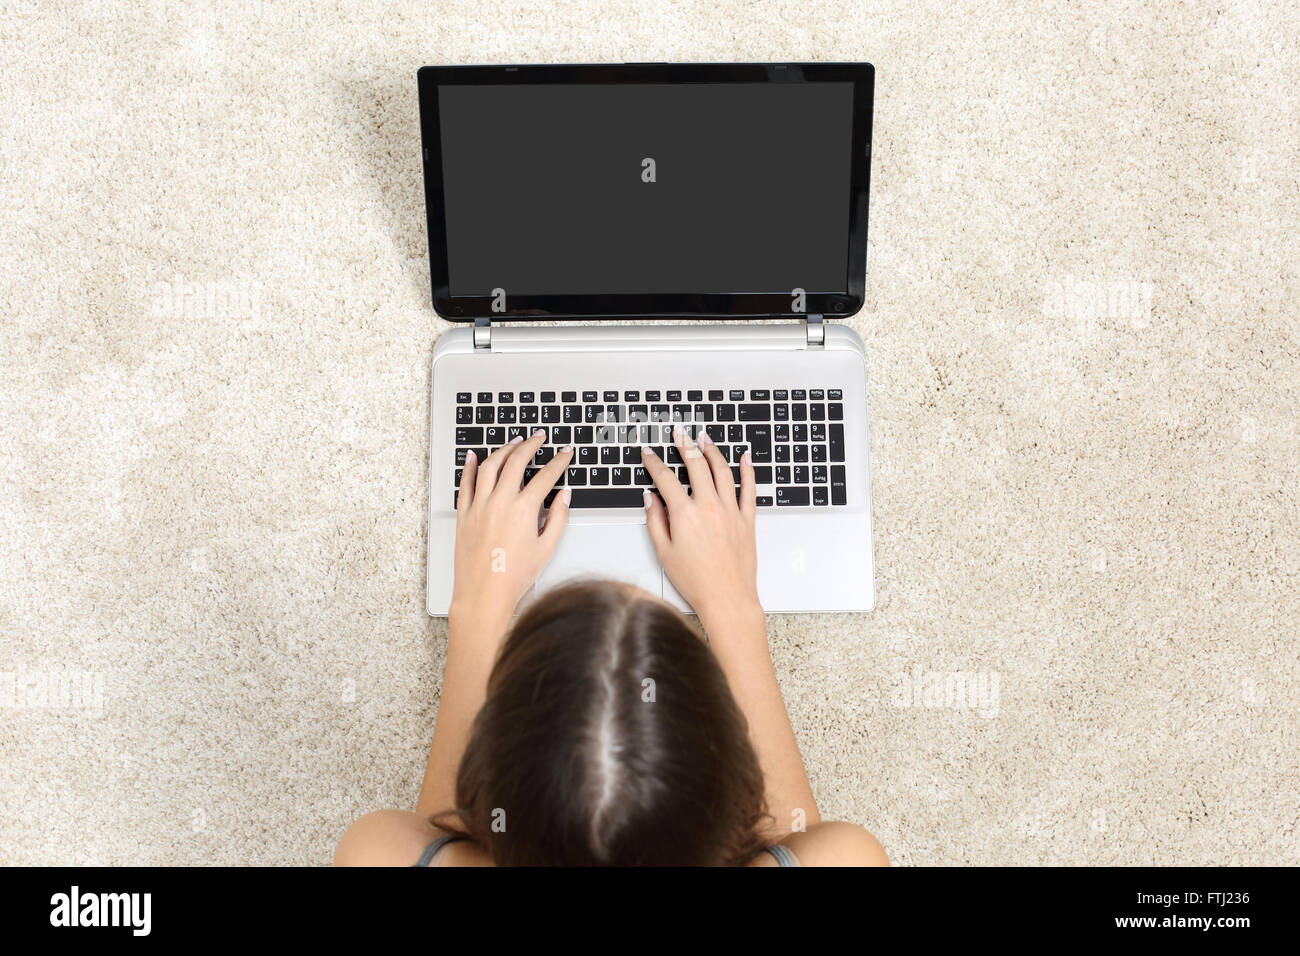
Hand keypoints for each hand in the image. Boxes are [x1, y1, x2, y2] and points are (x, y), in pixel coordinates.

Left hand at [449, 430, 573, 635]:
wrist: (484, 594)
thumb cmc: (514, 577)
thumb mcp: (546, 548)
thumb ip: (558, 518)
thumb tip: (563, 496)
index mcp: (523, 510)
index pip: (546, 476)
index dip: (559, 461)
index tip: (565, 453)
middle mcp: (500, 502)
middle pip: (517, 461)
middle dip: (531, 445)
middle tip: (539, 438)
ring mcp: (479, 506)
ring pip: (490, 466)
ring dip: (504, 449)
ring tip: (514, 442)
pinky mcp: (464, 514)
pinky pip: (465, 483)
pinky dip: (470, 466)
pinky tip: (474, 456)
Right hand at [641, 425, 762, 627]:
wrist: (727, 597)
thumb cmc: (696, 581)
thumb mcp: (664, 552)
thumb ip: (655, 521)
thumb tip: (650, 498)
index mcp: (685, 514)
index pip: (665, 479)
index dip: (654, 463)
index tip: (648, 454)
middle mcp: (709, 507)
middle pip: (696, 465)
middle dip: (684, 445)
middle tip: (679, 434)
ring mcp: (730, 511)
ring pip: (722, 470)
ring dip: (712, 451)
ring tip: (704, 439)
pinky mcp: (747, 519)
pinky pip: (749, 488)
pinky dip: (748, 470)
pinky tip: (745, 457)